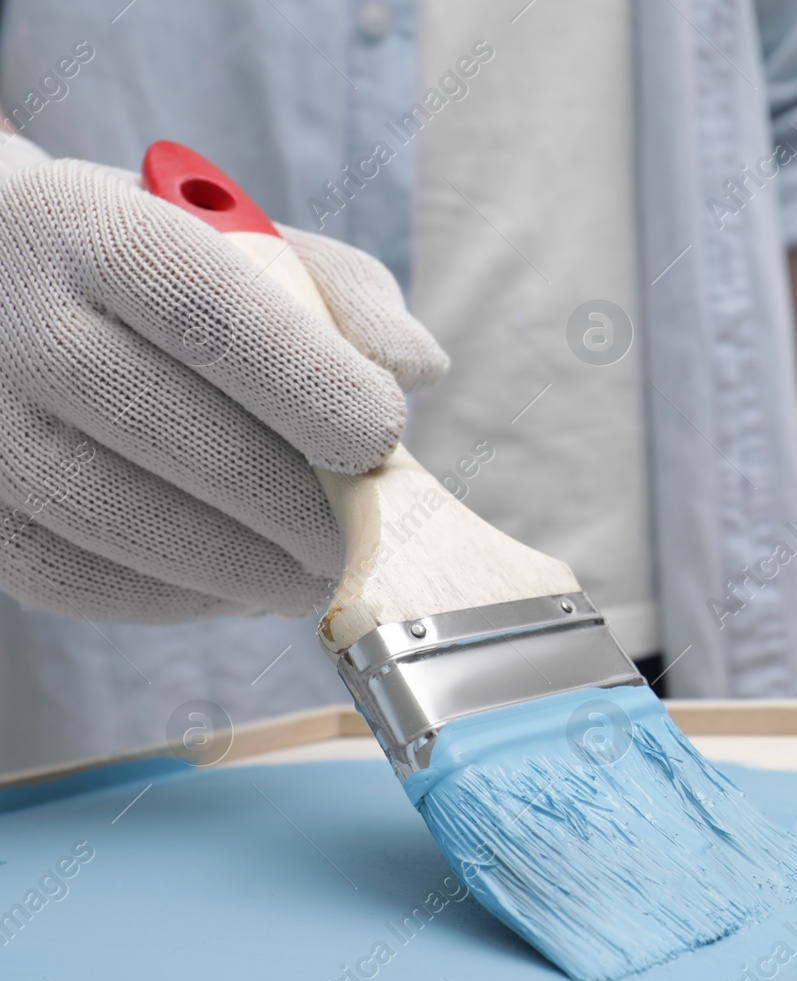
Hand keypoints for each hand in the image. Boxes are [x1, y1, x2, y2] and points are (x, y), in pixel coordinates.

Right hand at [0, 148, 447, 622]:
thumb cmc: (154, 266)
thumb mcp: (243, 238)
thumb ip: (341, 289)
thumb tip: (417, 369)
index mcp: (95, 229)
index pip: (209, 312)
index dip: (310, 385)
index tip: (383, 436)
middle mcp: (15, 320)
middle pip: (165, 424)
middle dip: (286, 498)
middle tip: (358, 540)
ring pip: (115, 515)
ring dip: (238, 564)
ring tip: (312, 578)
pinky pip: (74, 575)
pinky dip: (172, 596)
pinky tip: (236, 586)